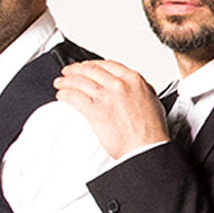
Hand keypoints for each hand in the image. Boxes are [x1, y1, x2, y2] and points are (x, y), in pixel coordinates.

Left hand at [54, 60, 169, 159]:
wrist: (145, 148)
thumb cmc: (151, 131)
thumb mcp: (153, 101)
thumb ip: (142, 90)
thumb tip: (135, 88)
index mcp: (133, 80)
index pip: (107, 64)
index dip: (92, 64)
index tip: (87, 67)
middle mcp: (118, 84)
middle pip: (90, 70)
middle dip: (75, 70)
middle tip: (69, 72)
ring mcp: (106, 96)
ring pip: (79, 81)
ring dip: (66, 81)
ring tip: (61, 83)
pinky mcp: (95, 110)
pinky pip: (74, 97)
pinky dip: (65, 94)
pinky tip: (62, 96)